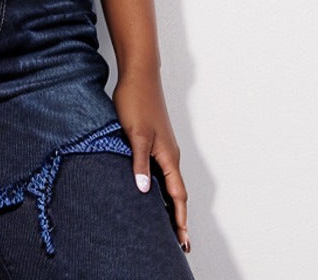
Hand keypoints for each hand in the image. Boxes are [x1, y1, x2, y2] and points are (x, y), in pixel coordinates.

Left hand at [112, 68, 190, 253]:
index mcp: (168, 156)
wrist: (138, 75)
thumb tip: (143, 191)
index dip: (179, 219)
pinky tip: (149, 191)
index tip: (182, 241)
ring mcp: (163, 147)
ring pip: (169, 182)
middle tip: (179, 242)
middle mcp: (169, 154)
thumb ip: (139, 162)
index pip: (177, 195)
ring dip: (169, 203)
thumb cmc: (136, 101)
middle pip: (177, 193)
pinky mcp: (154, 140)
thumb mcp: (135, 134)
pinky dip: (160, 187)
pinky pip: (160, 171)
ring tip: (165, 224)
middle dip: (178, 217)